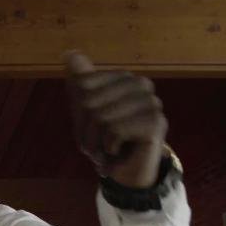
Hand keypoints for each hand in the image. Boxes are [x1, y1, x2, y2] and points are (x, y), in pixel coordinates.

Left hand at [64, 51, 167, 188]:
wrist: (126, 172)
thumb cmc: (106, 139)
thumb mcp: (86, 110)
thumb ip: (80, 82)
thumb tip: (70, 54)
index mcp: (125, 77)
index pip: (82, 86)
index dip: (78, 114)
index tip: (90, 128)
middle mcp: (142, 84)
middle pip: (89, 102)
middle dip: (86, 132)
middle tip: (97, 145)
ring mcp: (152, 102)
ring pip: (101, 118)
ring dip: (96, 144)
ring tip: (107, 151)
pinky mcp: (156, 123)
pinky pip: (115, 131)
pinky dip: (109, 148)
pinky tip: (119, 151)